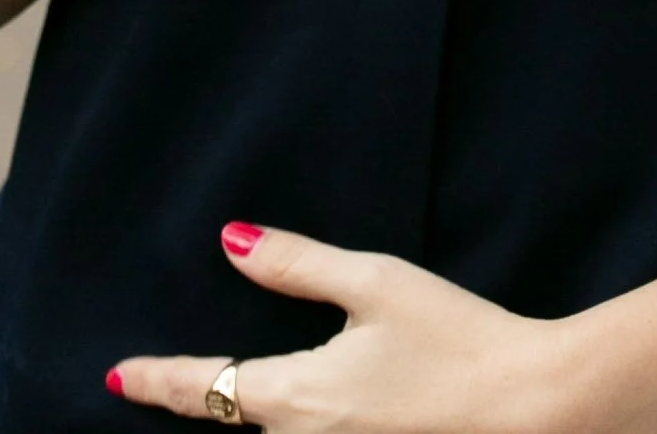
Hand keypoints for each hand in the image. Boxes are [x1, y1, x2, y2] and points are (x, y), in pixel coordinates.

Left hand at [112, 223, 585, 433]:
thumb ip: (298, 266)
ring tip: (232, 400)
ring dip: (256, 420)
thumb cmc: (460, 340)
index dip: (158, 382)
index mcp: (300, 397)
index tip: (119, 376)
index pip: (206, 391)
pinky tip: (308, 414)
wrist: (537, 411)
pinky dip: (297, 433)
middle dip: (206, 406)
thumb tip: (230, 241)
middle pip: (241, 427)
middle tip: (165, 383)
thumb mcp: (377, 283)